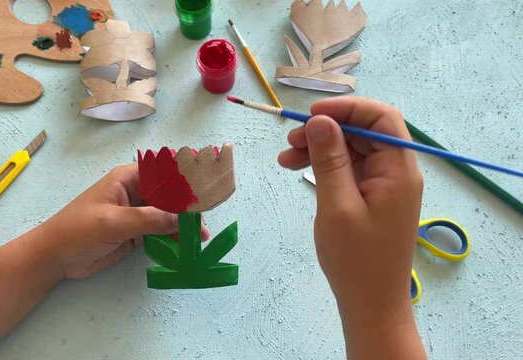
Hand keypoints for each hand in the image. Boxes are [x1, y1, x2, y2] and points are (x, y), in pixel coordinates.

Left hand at [33, 164, 209, 278]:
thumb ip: (148, 219)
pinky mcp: (136, 233)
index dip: (185, 177)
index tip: (205, 189)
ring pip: (168, 215)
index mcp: (128, 178)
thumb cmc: (77, 230)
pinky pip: (160, 232)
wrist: (55, 257)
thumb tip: (180, 219)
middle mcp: (136, 192)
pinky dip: (172, 239)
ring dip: (182, 226)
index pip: (163, 172)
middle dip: (187, 207)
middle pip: (170, 195)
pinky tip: (184, 247)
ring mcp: (136, 214)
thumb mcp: (113, 222)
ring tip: (199, 239)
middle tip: (204, 222)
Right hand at [279, 97, 424, 357]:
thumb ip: (328, 159)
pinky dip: (324, 166)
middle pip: (364, 132)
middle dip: (327, 129)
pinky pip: (349, 169)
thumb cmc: (356, 259)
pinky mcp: (372, 197)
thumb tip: (318, 120)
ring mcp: (384, 185)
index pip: (381, 118)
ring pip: (352, 149)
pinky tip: (297, 170)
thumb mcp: (337, 205)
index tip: (312, 114)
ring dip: (320, 148)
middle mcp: (396, 171)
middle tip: (290, 140)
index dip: (348, 107)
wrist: (371, 303)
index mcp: (398, 170)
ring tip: (285, 158)